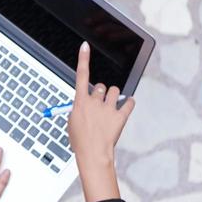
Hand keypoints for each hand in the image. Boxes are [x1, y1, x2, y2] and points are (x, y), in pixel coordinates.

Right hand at [66, 42, 134, 201]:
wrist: (92, 154)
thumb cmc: (81, 141)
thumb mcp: (72, 123)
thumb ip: (78, 109)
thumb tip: (84, 103)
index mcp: (80, 102)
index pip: (81, 75)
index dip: (83, 59)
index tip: (85, 46)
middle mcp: (94, 102)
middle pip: (100, 86)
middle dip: (101, 94)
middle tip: (100, 106)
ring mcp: (108, 108)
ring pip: (115, 91)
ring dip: (114, 97)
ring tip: (111, 109)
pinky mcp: (120, 116)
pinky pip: (129, 102)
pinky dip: (129, 104)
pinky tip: (126, 108)